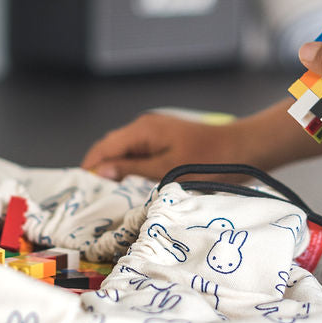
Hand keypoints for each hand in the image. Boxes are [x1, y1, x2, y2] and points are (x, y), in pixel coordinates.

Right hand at [81, 112, 250, 181]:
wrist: (242, 149)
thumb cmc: (208, 161)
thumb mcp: (166, 170)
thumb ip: (132, 170)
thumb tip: (102, 171)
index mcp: (143, 130)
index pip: (104, 147)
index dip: (90, 167)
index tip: (80, 190)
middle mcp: (145, 126)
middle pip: (111, 147)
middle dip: (99, 168)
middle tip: (91, 196)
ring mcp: (155, 131)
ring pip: (124, 150)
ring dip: (115, 169)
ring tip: (107, 194)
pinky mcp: (164, 139)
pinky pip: (138, 152)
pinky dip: (130, 167)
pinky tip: (130, 184)